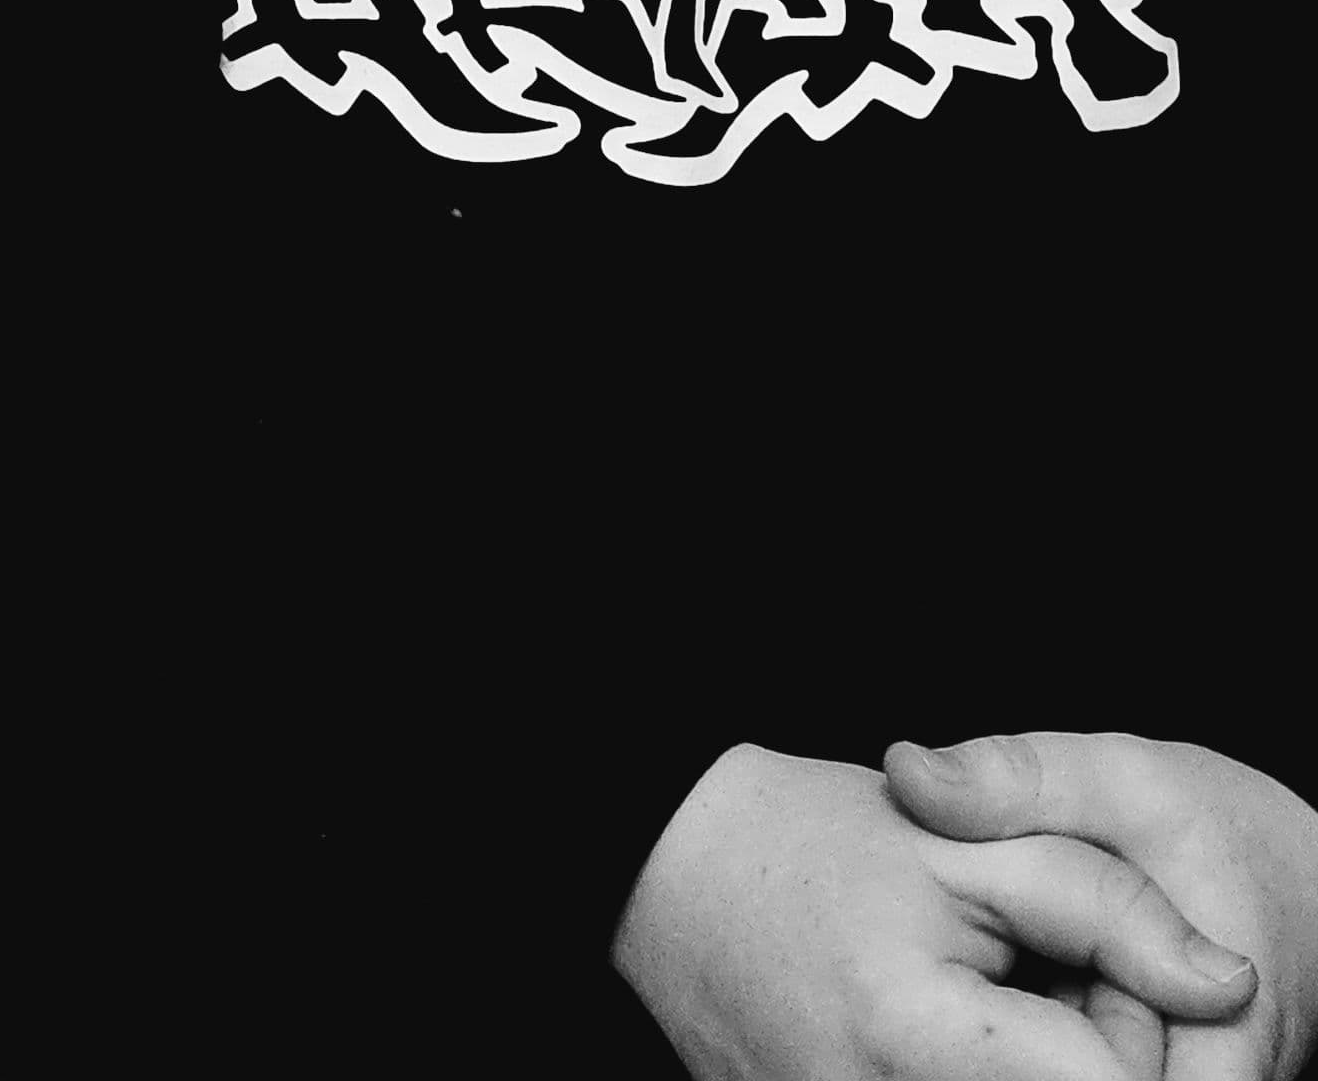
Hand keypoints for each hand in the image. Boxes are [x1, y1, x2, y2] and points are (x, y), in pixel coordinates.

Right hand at [615, 743, 1260, 1080]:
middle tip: (1025, 973)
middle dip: (1087, 1051)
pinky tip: (948, 1033)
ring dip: (1036, 1069)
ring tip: (980, 1001)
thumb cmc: (813, 844)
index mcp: (919, 1040)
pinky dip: (980, 1080)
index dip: (1125, 1013)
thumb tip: (1230, 989)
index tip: (1072, 957)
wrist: (671, 876)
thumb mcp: (966, 844)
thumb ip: (1110, 907)